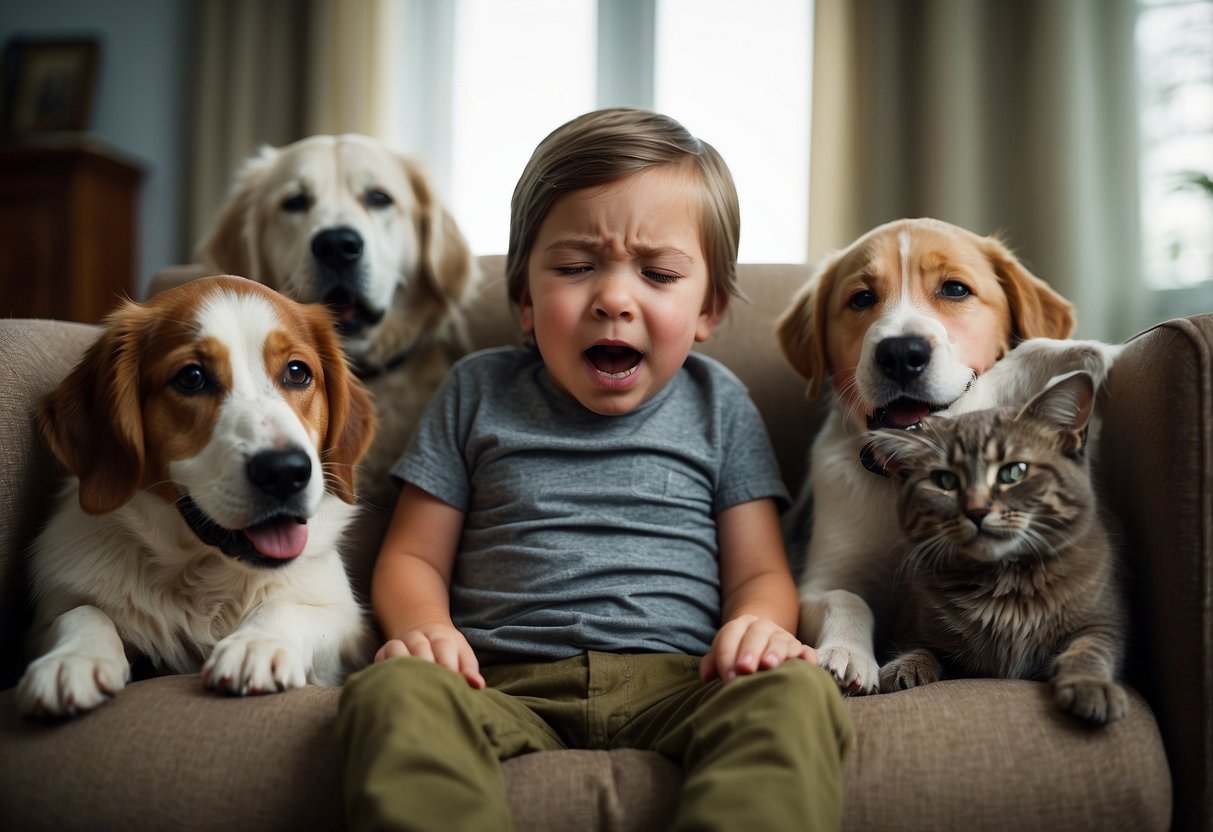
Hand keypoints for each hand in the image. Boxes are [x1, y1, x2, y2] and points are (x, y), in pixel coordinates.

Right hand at [374, 622, 484, 688]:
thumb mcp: (462, 654)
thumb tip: (478, 686)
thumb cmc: (448, 651)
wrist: (422, 632)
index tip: (452, 681)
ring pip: (398, 649)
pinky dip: (386, 668)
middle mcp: (418, 637)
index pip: (444, 646)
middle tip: (433, 687)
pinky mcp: (384, 653)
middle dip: (426, 665)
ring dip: (405, 666)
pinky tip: (393, 685)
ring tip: (412, 687)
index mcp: (441, 636)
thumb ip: (469, 669)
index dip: (448, 664)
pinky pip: (381, 658)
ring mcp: (400, 643)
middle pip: (420, 647)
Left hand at [701, 614, 817, 682]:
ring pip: (781, 640)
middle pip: (757, 634)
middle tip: (745, 669)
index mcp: (739, 626)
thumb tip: (707, 677)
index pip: (730, 636)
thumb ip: (713, 662)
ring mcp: (783, 637)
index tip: (727, 677)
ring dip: (775, 652)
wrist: (761, 637)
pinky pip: (806, 651)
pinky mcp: (800, 649)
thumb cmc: (737, 653)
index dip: (727, 656)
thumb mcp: (723, 653)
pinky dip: (807, 656)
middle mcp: (762, 627)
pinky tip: (806, 664)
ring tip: (769, 665)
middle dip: (750, 651)